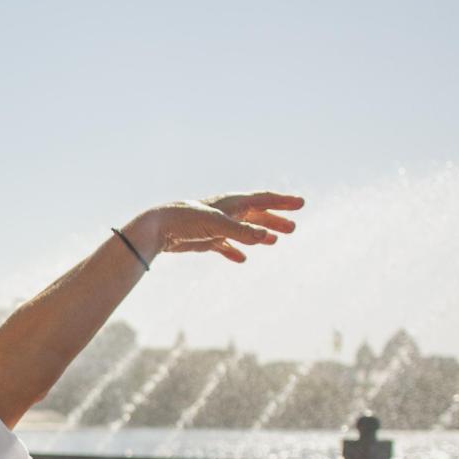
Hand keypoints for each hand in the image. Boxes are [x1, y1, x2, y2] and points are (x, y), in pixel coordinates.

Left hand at [126, 191, 303, 263]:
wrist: (157, 228)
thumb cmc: (185, 220)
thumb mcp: (217, 224)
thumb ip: (242, 232)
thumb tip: (267, 237)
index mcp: (232, 203)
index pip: (263, 199)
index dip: (283, 202)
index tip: (301, 203)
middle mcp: (226, 212)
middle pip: (256, 215)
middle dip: (274, 220)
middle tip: (293, 228)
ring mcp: (216, 226)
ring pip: (243, 230)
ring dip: (260, 234)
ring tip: (275, 241)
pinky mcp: (205, 240)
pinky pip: (225, 246)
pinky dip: (235, 251)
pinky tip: (242, 259)